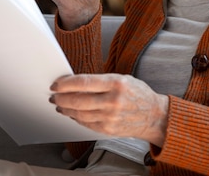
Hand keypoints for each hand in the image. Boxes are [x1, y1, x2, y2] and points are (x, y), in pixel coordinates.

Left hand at [50, 74, 168, 146]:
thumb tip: (76, 82)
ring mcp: (110, 117)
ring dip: (66, 108)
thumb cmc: (138, 94)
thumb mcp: (123, 79)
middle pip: (78, 100)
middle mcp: (113, 101)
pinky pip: (86, 123)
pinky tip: (72, 113)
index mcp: (117, 83)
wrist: (154, 115)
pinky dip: (76, 117)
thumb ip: (101, 81)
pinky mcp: (108, 129)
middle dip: (62, 97)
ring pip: (79, 113)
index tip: (57, 84)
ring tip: (60, 104)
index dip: (66, 84)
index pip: (84, 82)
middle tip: (54, 95)